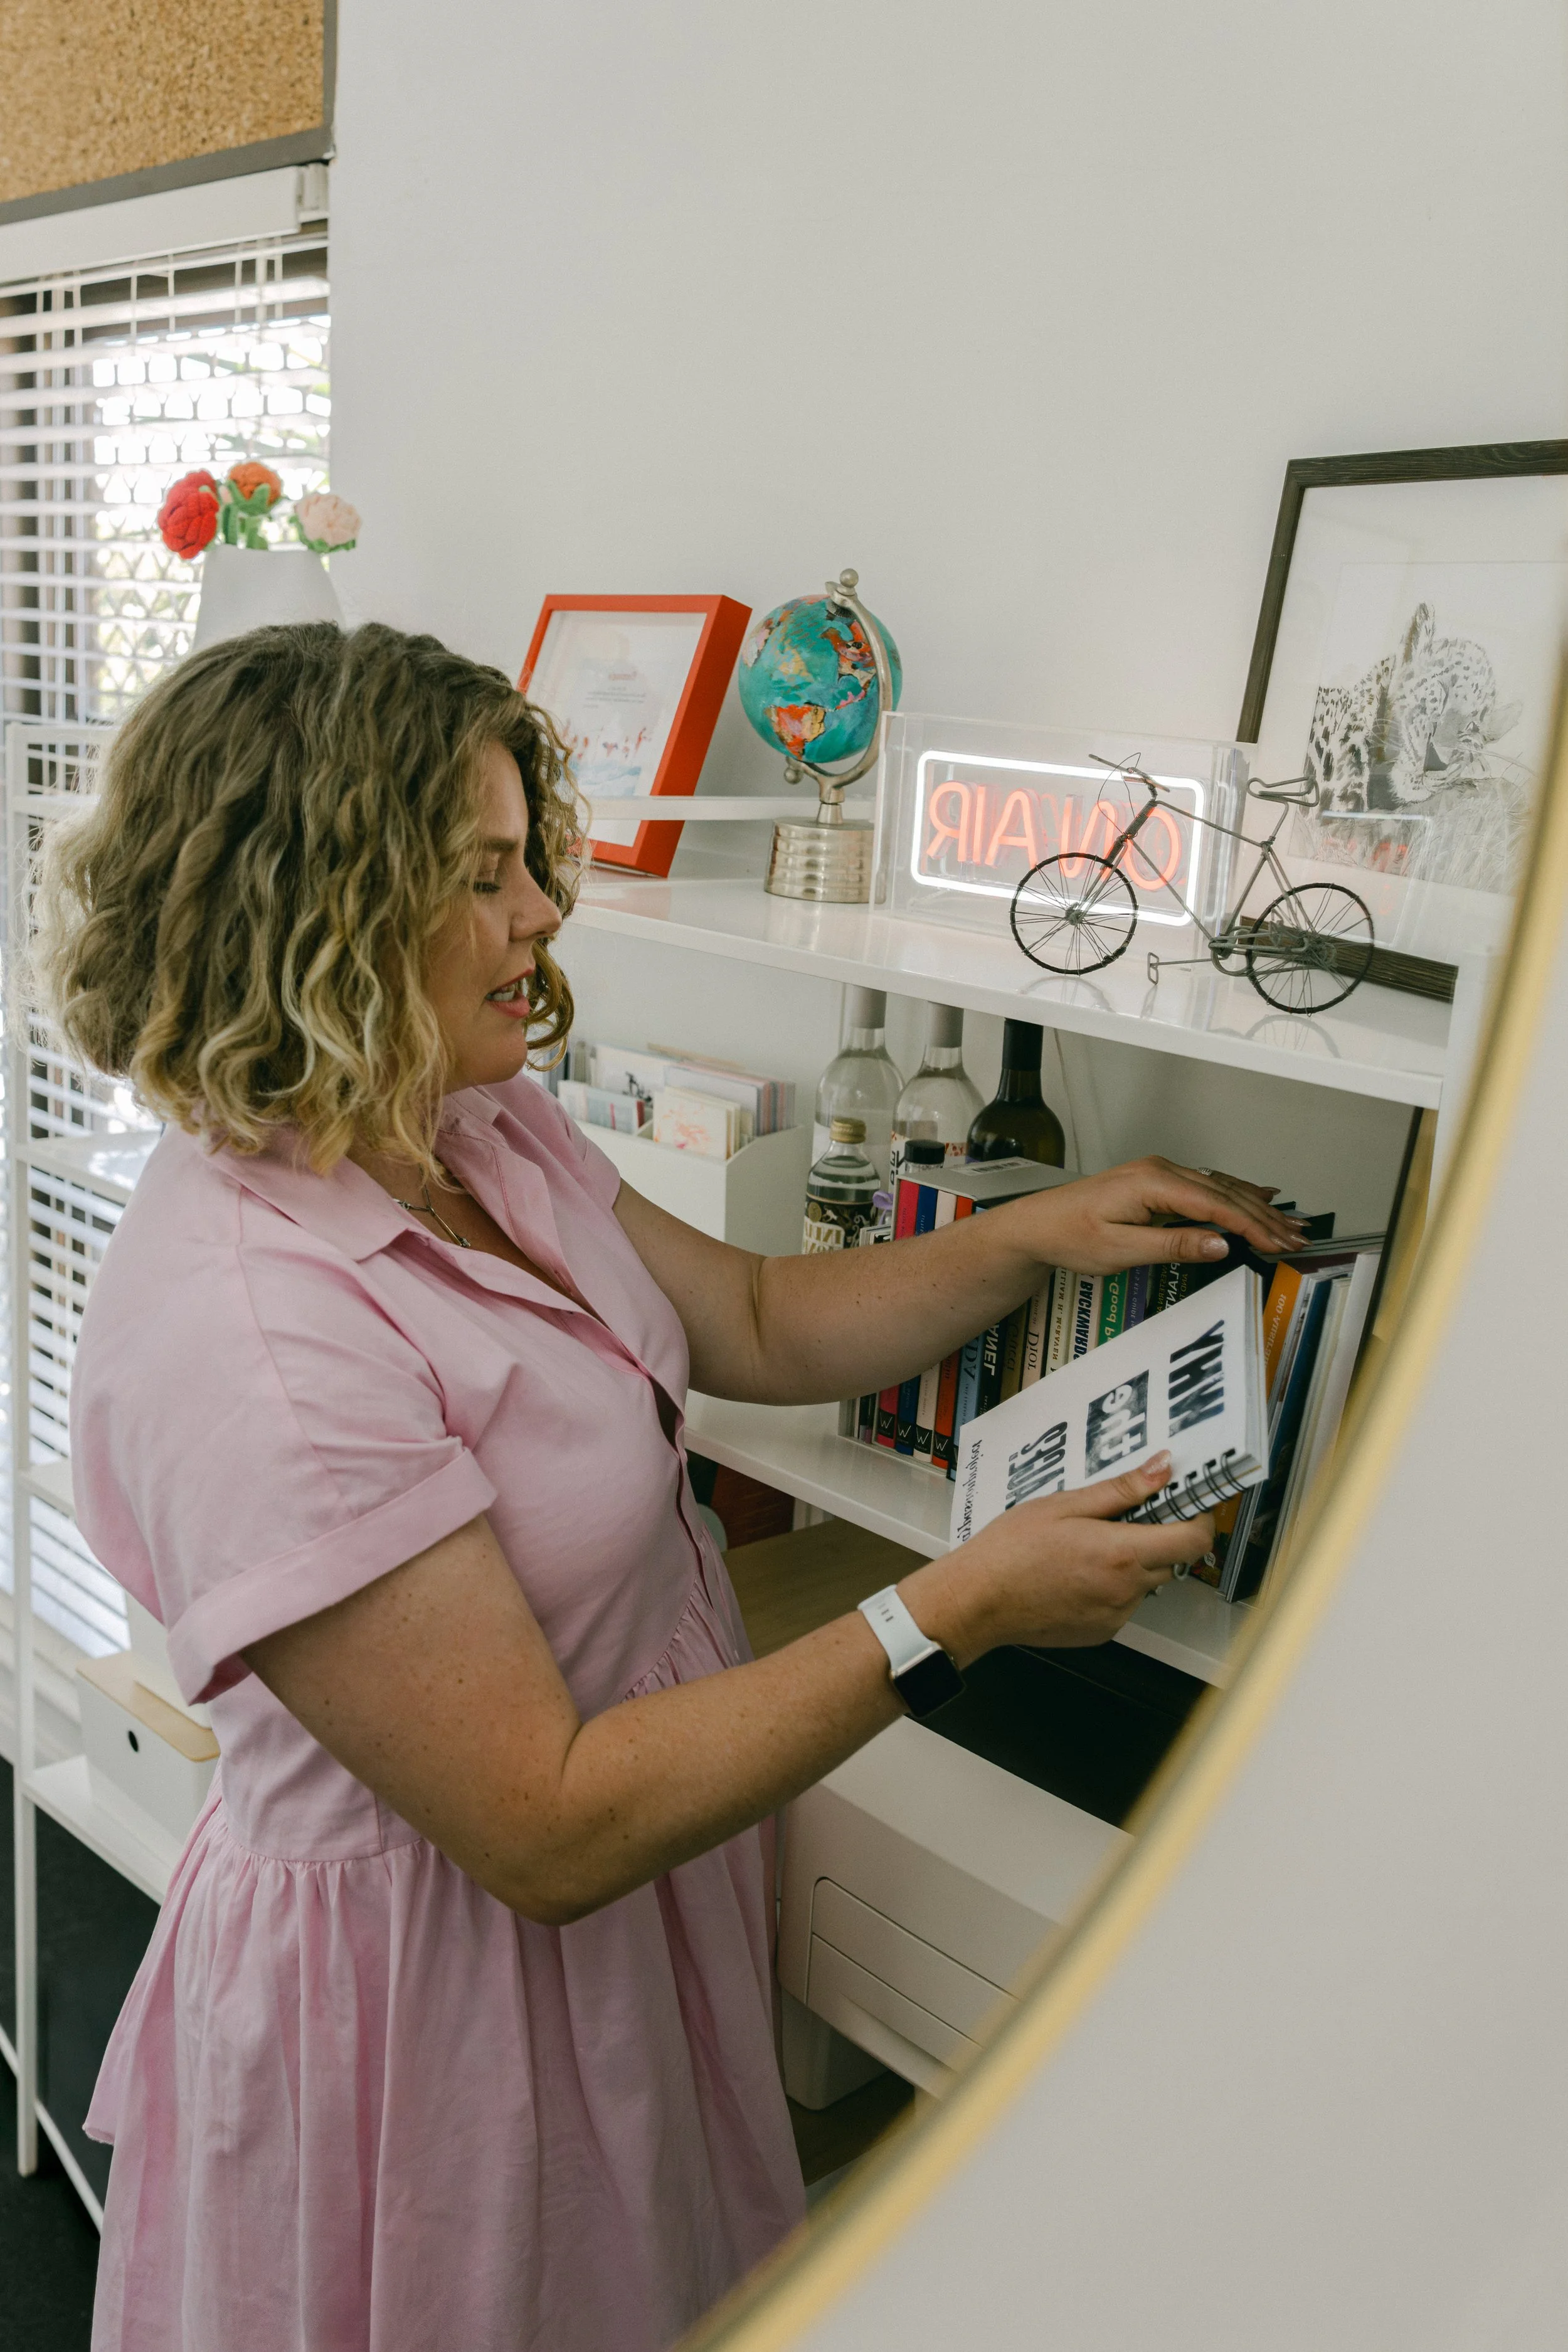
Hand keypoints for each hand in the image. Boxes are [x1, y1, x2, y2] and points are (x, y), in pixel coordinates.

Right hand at [902, 1455, 1213, 1662]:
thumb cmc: (1011, 1551)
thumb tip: (1162, 1469)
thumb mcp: (1065, 1504)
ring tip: (1087, 1545)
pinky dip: (1112, 1585)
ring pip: (1146, 1581)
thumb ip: (1121, 1489)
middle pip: (1172, 1560)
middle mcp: (1126, 1589)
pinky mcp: (1101, 1632)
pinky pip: (1123, 1602)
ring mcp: (1115, 1615)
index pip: (1194, 1540)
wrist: (978, 1600)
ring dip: (1132, 1561)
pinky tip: (1076, 1571)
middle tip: (1123, 1515)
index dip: (1198, 1518)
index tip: (1186, 1503)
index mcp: (1122, 1553)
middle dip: (1158, 1535)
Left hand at [1006, 1154, 1303, 1275]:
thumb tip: (1220, 1243)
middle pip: (1226, 1193)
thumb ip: (1173, 1245)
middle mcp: (1160, 1170)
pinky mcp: (1157, 1182)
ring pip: (1220, 1187)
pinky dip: (1236, 1195)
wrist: (1037, 1224)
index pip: (1217, 1205)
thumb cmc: (1070, 1235)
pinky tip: (1259, 1197)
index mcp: (1153, 1182)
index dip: (1254, 1226)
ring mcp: (1159, 1173)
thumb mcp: (1121, 1249)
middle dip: (1266, 1217)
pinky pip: (1206, 1186)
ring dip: (1257, 1207)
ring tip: (1291, 1224)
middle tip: (1299, 1238)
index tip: (1280, 1243)